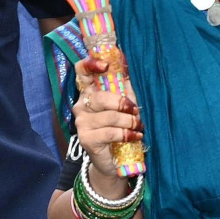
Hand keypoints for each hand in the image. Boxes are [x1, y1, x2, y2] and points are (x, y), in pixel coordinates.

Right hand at [73, 55, 144, 187]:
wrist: (114, 158)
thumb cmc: (121, 126)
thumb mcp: (126, 103)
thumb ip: (124, 84)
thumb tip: (125, 59)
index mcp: (90, 92)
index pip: (82, 72)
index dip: (91, 65)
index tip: (105, 65)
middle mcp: (81, 105)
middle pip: (101, 97)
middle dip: (124, 104)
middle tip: (135, 112)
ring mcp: (81, 122)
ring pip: (109, 116)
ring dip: (129, 122)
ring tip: (138, 126)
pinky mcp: (85, 138)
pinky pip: (110, 132)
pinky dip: (126, 134)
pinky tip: (135, 136)